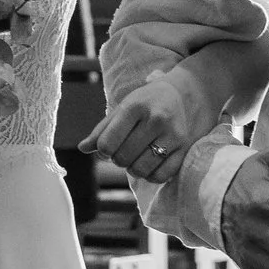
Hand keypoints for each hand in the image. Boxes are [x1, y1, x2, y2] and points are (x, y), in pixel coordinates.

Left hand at [80, 74, 205, 183]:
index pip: (107, 143)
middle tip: (124, 151)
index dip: (103, 151)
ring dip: (133, 169)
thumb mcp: (124, 107)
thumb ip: (102, 129)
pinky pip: (161, 176)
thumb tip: (83, 148)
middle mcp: (155, 119)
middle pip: (122, 159)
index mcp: (135, 107)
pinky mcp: (184, 148)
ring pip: (141, 170)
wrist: (184, 93)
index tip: (107, 147)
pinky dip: (150, 176)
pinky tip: (150, 164)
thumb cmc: (147, 101)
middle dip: (118, 159)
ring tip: (136, 158)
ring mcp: (172, 134)